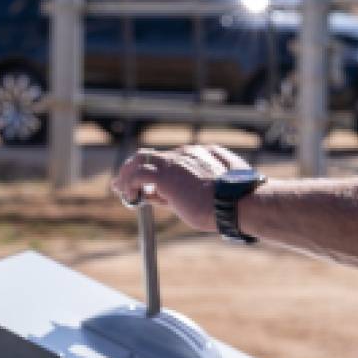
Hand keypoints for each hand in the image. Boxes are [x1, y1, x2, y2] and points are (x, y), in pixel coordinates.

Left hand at [110, 144, 252, 233]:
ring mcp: (176, 162)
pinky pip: (138, 175)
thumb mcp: (216, 192)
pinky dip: (130, 184)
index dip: (159, 174)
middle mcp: (188, 154)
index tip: (152, 190)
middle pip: (154, 156)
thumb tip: (173, 196)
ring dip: (129, 174)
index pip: (172, 160)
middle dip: (138, 168)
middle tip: (126, 182)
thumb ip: (199, 188)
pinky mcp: (165, 174)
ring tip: (120, 187)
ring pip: (142, 160)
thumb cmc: (234, 203)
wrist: (237, 203)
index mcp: (203, 154)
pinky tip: (128, 196)